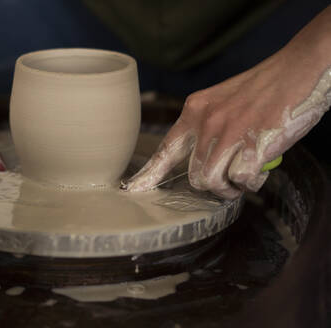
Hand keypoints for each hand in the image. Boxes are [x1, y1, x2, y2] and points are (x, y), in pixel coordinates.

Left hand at [124, 9, 330, 197]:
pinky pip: (241, 179)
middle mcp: (205, 122)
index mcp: (194, 110)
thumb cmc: (263, 88)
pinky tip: (260, 169)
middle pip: (192, 176)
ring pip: (211, 181)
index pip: (165, 149)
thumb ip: (208, 127)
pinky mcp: (252, 142)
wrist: (297, 68)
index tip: (133, 189)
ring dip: (229, 188)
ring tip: (244, 178)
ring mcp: (227, 132)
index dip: (149, 174)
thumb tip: (203, 160)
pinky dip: (251, 181)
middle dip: (211, 186)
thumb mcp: (223, 101)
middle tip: (230, 182)